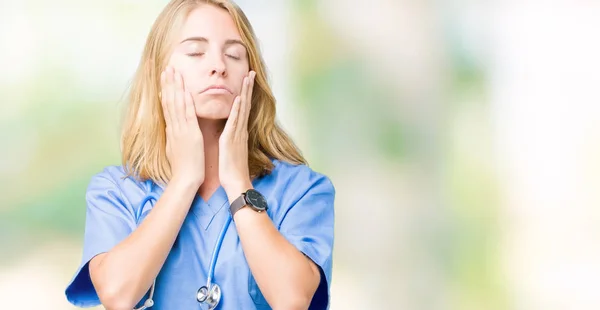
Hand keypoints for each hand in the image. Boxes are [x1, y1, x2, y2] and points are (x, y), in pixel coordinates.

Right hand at [160, 66, 204, 185]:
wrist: (186, 179)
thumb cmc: (183, 166)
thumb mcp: (174, 148)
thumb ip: (172, 136)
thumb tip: (168, 128)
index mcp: (171, 130)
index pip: (167, 106)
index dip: (165, 90)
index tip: (164, 78)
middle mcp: (174, 127)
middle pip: (169, 101)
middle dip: (168, 83)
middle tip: (167, 68)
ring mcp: (181, 130)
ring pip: (176, 104)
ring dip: (175, 87)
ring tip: (174, 72)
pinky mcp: (190, 135)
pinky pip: (187, 116)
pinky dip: (186, 103)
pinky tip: (185, 91)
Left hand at [219, 71, 254, 197]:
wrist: (236, 183)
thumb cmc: (232, 170)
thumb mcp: (231, 150)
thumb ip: (232, 139)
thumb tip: (230, 132)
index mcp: (238, 132)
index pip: (242, 109)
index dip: (244, 94)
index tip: (246, 80)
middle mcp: (240, 130)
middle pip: (245, 104)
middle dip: (248, 88)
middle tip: (251, 72)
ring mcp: (237, 134)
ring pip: (242, 109)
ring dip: (245, 92)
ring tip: (248, 77)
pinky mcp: (232, 140)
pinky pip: (235, 122)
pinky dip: (237, 109)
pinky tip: (239, 98)